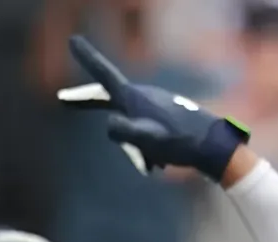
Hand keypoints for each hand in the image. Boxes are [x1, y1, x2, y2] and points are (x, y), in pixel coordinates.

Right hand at [57, 35, 248, 181]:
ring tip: (154, 164)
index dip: (87, 58)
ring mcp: (152, 104)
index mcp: (134, 97)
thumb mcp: (148, 140)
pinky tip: (160, 163)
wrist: (212, 144)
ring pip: (127, 122)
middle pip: (107, 97)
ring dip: (133, 146)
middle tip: (66, 100)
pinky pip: (142, 131)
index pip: (104, 76)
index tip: (73, 40)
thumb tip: (109, 122)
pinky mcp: (162, 114)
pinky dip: (145, 149)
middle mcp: (142, 96)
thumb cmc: (178, 142)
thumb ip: (125, 132)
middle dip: (87, 102)